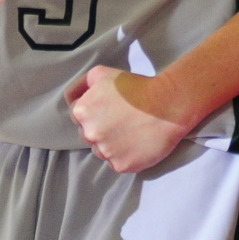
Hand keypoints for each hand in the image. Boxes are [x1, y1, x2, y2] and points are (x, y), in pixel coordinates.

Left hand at [65, 67, 190, 172]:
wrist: (166, 104)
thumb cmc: (133, 86)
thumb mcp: (100, 73)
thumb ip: (80, 86)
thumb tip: (72, 100)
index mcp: (81, 112)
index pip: (76, 114)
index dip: (91, 109)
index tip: (106, 107)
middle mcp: (89, 134)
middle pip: (87, 134)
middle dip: (98, 127)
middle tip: (118, 118)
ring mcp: (106, 152)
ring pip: (100, 150)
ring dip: (110, 143)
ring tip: (128, 131)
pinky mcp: (122, 166)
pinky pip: (116, 162)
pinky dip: (123, 155)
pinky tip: (135, 142)